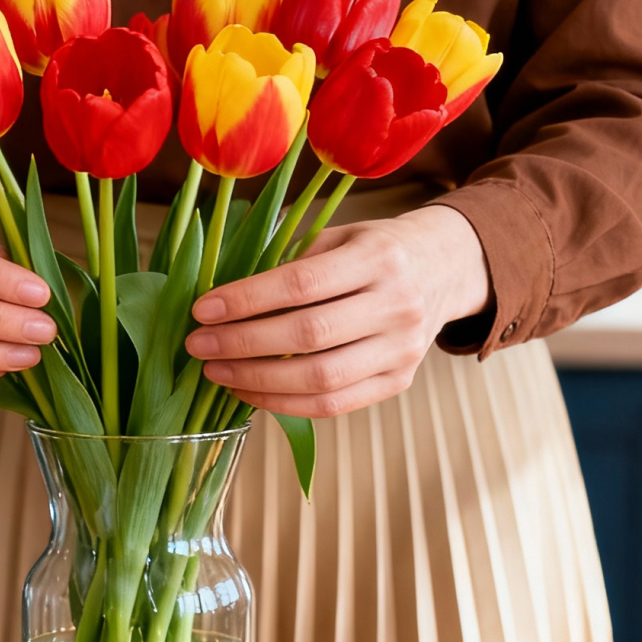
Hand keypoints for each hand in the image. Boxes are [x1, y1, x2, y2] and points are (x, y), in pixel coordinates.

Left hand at [184, 204, 491, 417]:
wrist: (444, 269)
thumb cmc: (374, 250)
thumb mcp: (339, 235)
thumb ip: (289, 261)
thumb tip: (221, 296)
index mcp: (379, 258)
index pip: (302, 284)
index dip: (247, 300)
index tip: (202, 309)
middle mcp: (397, 305)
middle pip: (309, 336)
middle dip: (243, 343)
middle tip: (198, 345)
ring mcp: (402, 349)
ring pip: (321, 379)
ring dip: (257, 380)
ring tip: (215, 372)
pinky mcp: (399, 381)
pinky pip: (334, 406)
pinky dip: (284, 404)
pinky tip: (249, 391)